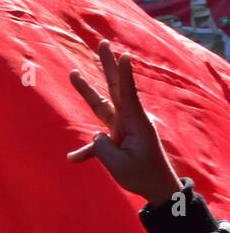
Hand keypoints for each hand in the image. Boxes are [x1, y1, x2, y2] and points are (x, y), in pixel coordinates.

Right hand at [68, 40, 180, 205]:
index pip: (127, 94)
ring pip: (102, 104)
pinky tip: (73, 159)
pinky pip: (97, 142)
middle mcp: (128, 120)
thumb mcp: (118, 163)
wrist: (158, 189)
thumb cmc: (142, 175)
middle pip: (115, 88)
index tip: (124, 55)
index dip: (125, 75)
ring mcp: (122, 128)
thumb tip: (95, 136)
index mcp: (135, 123)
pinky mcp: (116, 138)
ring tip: (73, 73)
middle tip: (103, 43)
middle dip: (109, 65)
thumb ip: (100, 147)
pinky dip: (86, 151)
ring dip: (88, 90)